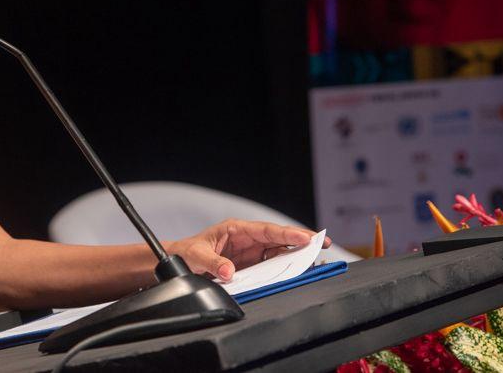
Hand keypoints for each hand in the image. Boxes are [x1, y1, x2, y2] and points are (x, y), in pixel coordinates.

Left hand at [167, 219, 330, 280]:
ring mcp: (251, 252)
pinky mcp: (252, 265)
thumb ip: (212, 262)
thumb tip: (228, 271)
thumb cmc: (186, 252)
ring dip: (297, 255)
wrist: (179, 262)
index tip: (304, 237)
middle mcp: (247, 239)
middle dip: (300, 240)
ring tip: (316, 259)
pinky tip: (299, 271)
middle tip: (323, 244)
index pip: (265, 230)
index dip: (286, 233)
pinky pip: (272, 265)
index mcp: (236, 230)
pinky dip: (286, 268)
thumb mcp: (196, 255)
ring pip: (279, 251)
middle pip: (278, 238)